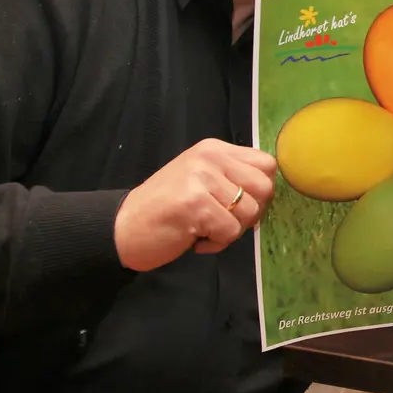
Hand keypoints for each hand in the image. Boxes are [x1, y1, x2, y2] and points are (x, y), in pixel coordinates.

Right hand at [113, 138, 278, 271]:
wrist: (123, 227)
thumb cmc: (166, 208)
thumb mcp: (201, 180)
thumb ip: (232, 178)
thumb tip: (269, 190)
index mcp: (214, 149)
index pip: (266, 164)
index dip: (261, 191)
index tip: (240, 205)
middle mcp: (210, 158)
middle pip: (264, 188)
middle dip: (251, 214)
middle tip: (224, 221)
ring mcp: (201, 179)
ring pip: (249, 213)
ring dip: (231, 231)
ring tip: (205, 229)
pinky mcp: (195, 203)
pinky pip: (230, 231)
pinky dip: (217, 243)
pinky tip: (195, 238)